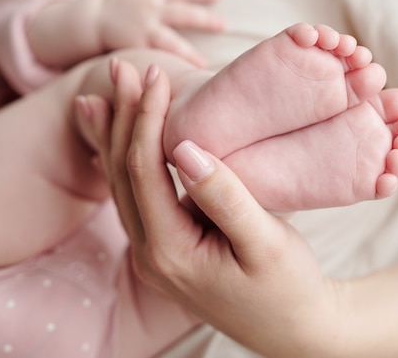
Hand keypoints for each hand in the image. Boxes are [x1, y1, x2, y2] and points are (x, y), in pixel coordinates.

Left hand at [83, 59, 343, 356]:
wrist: (294, 330)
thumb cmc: (288, 288)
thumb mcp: (266, 244)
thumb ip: (225, 197)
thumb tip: (184, 146)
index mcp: (170, 251)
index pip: (144, 170)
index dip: (146, 118)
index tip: (155, 74)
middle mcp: (149, 254)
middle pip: (122, 174)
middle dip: (120, 117)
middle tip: (116, 67)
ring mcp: (153, 254)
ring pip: (123, 185)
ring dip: (115, 136)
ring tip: (104, 94)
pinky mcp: (165, 248)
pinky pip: (137, 196)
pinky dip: (127, 160)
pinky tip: (121, 136)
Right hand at [98, 0, 224, 65]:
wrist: (92, 20)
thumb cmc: (120, 3)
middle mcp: (151, 10)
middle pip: (181, 13)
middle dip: (203, 19)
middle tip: (223, 25)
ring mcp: (143, 29)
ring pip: (168, 40)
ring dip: (187, 52)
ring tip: (203, 64)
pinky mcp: (134, 47)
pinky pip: (152, 57)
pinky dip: (165, 67)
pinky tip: (178, 77)